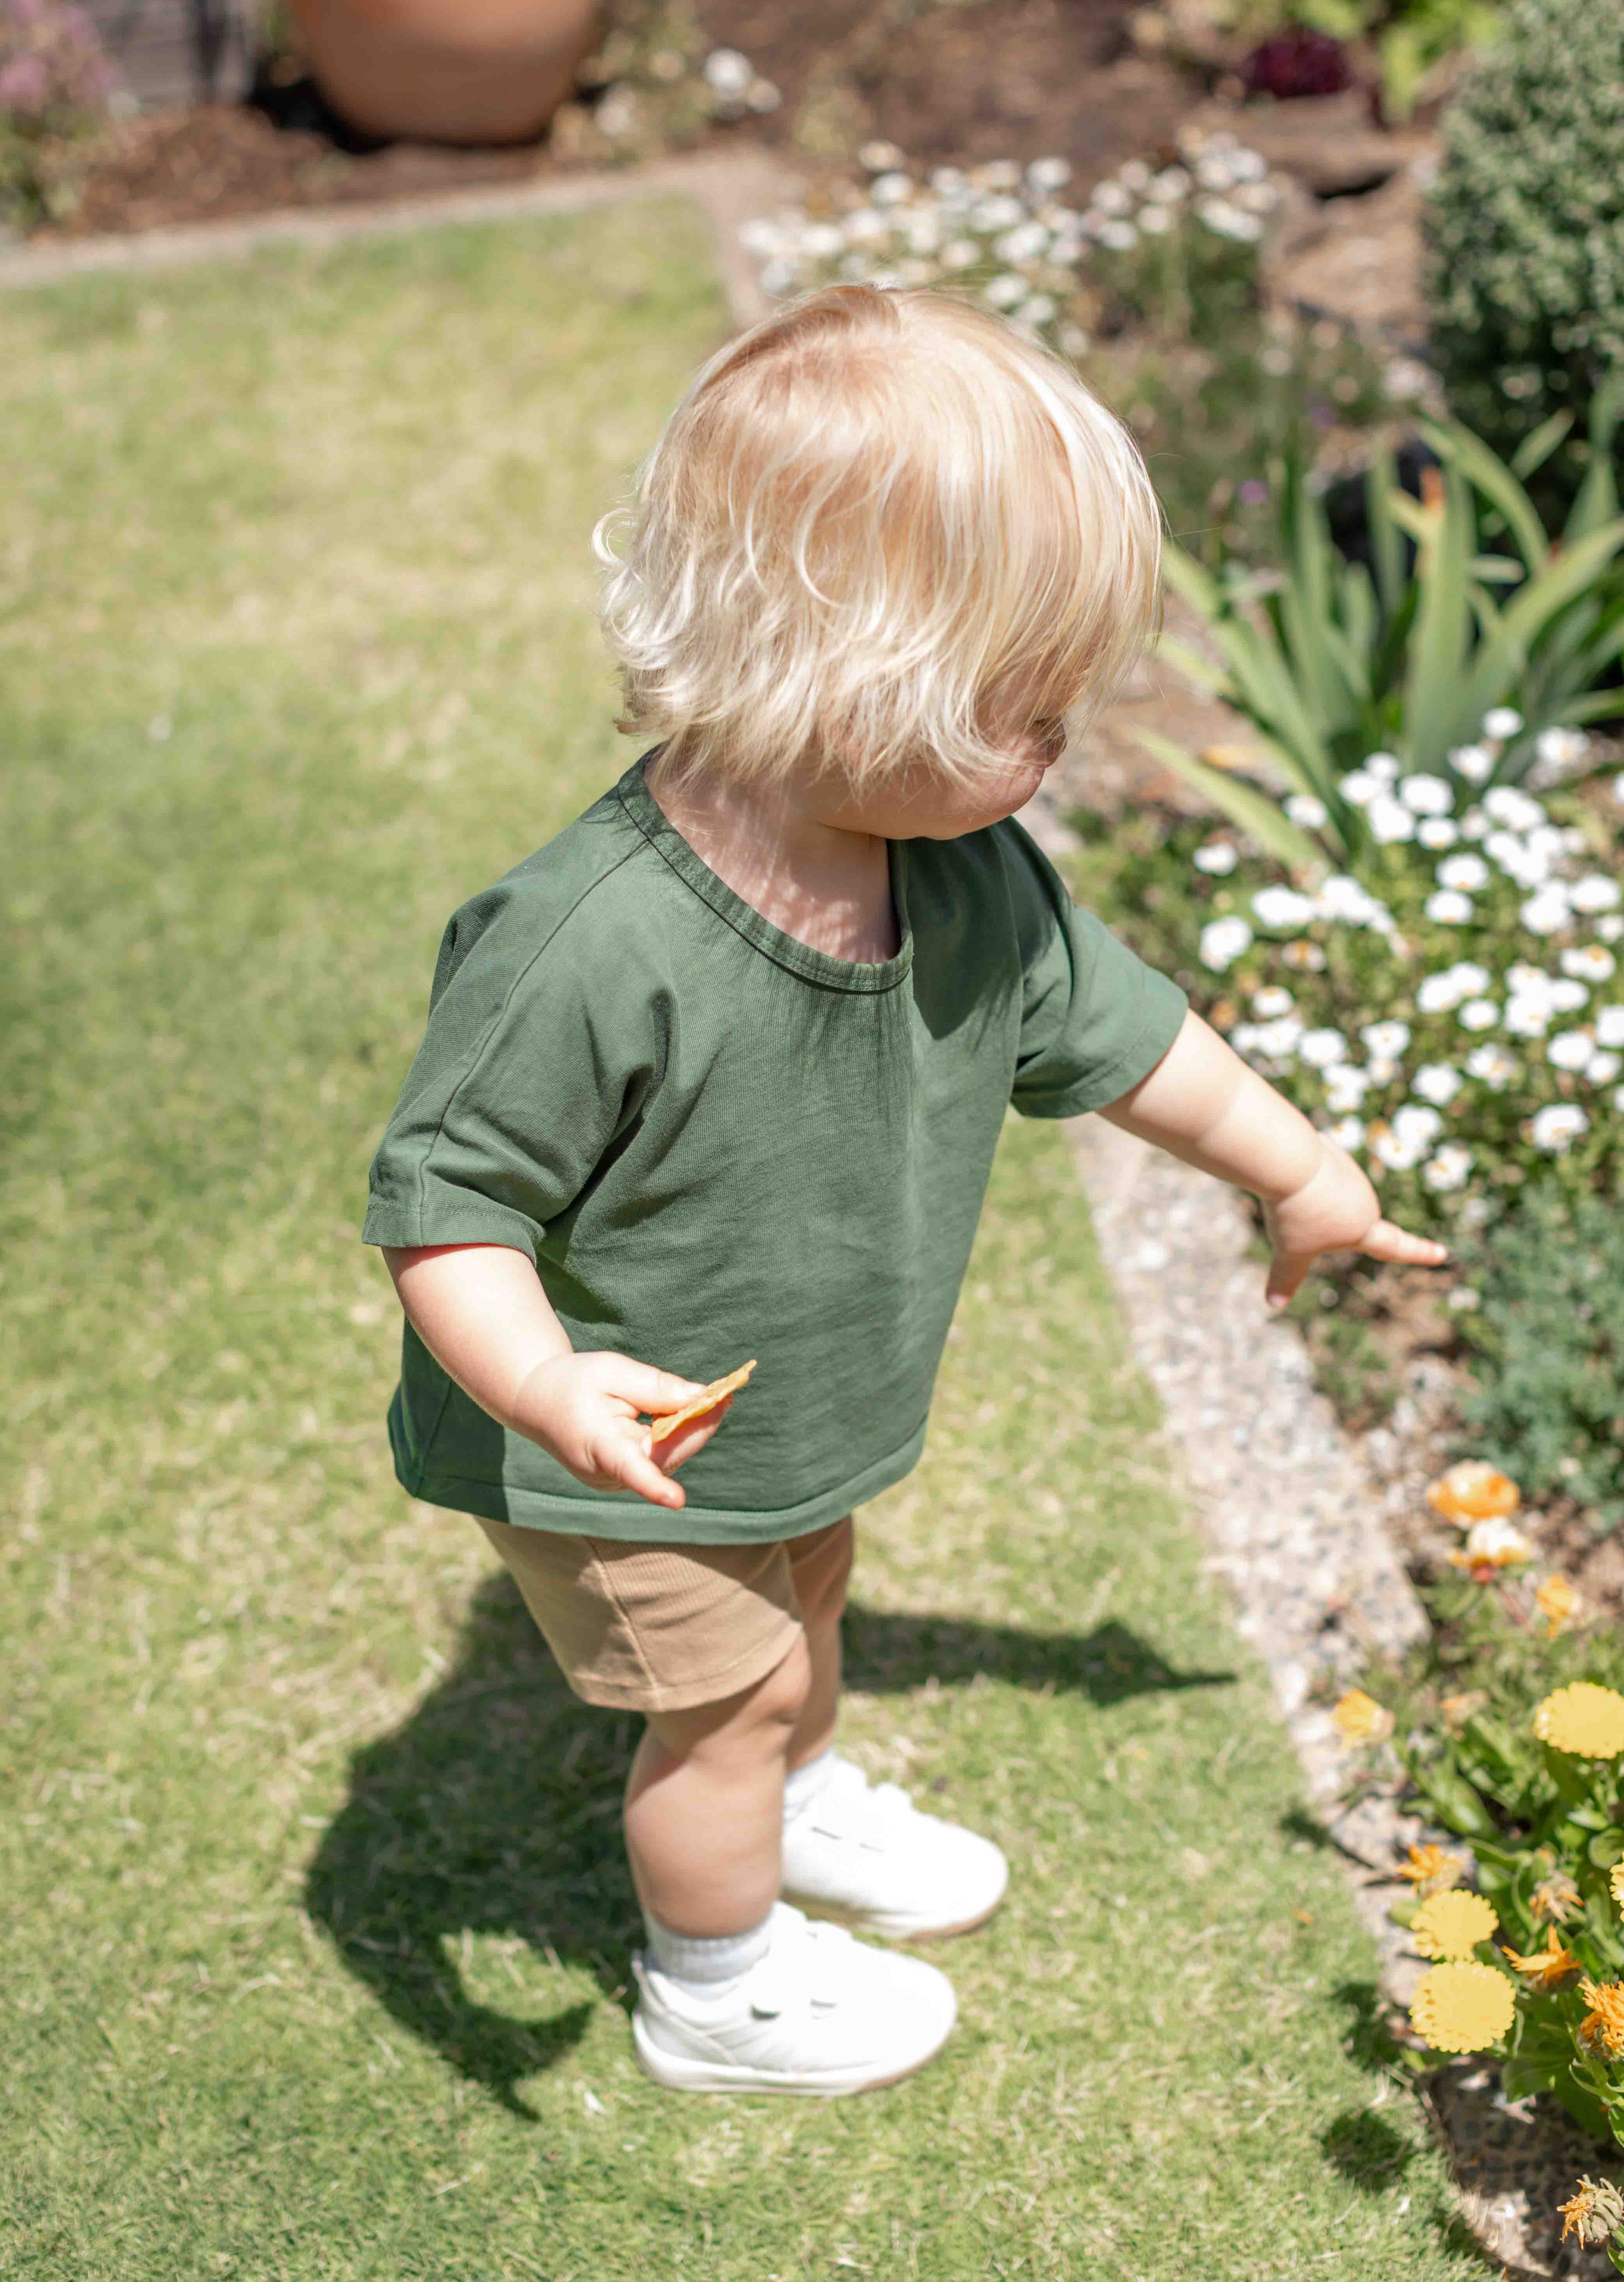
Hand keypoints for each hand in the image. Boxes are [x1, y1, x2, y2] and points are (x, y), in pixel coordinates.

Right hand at [508, 1350, 730, 1511]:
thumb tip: (701, 1398)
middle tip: (727, 1392)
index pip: (628, 1468)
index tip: (676, 1500)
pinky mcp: (624, 1479)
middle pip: (667, 1455)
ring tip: (713, 1395)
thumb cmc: (572, 1382)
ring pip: (669, 1457)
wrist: (536, 1402)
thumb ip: (656, 1387)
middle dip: (700, 1425)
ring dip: (693, 1428)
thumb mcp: (612, 1371)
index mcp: (597, 1445)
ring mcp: (616, 1481)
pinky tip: (688, 1410)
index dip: (653, 1485)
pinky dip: (678, 1435)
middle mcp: (607, 1473)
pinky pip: (660, 1458)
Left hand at [1262, 1139, 1447, 1309]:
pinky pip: (1305, 1171)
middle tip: (1296, 1215)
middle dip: (1314, 1219)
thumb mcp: (1290, 1252)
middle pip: (1334, 1217)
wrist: (1289, 1161)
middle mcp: (1363, 1198)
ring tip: (1293, 1191)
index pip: (1395, 1246)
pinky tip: (1289, 1168)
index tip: (1441, 1253)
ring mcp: (1349, 1171)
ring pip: (1316, 1193)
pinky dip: (1296, 1174)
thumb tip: (1274, 1303)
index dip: (1417, 1252)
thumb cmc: (1295, 1212)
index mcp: (1363, 1227)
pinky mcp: (1331, 1151)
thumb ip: (1287, 1276)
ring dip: (1303, 1196)